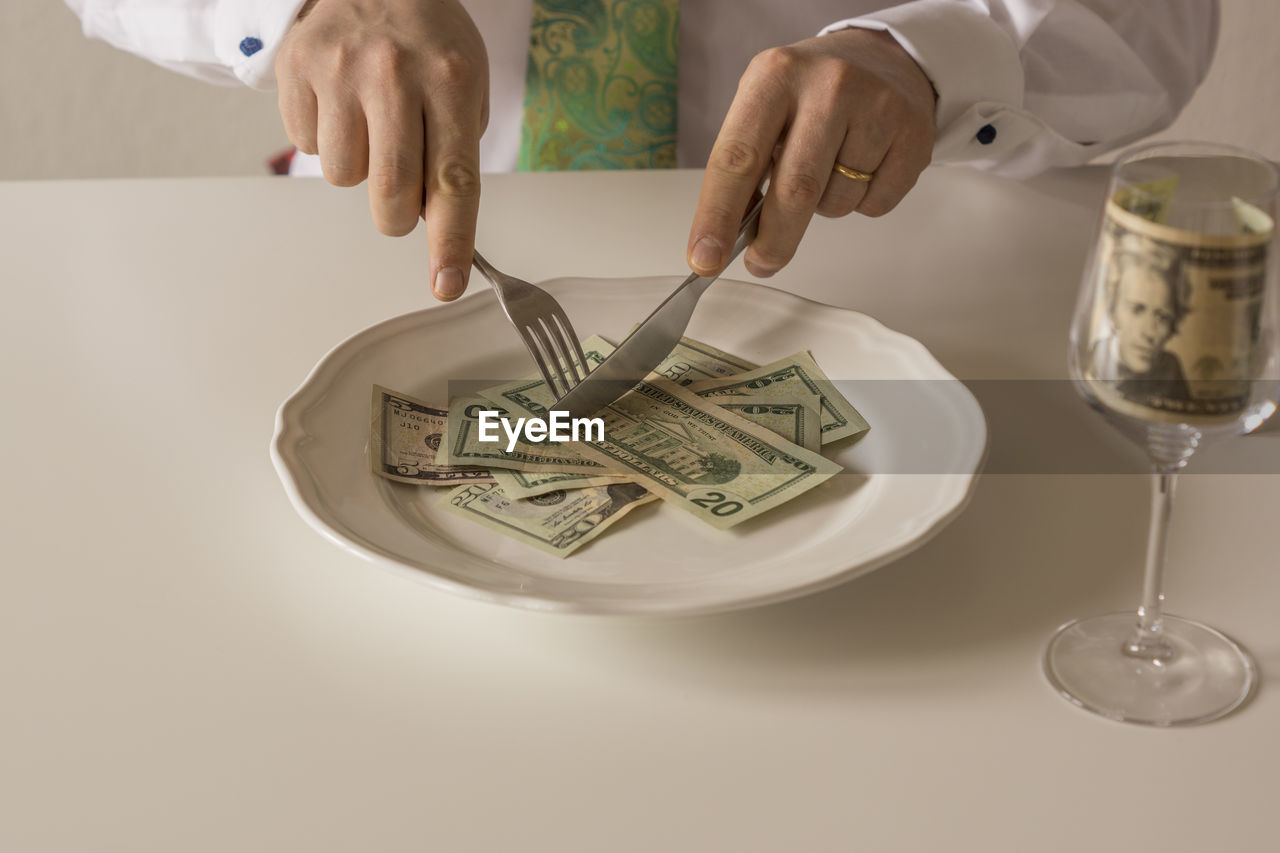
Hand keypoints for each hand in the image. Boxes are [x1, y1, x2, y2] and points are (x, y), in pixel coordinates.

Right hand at [276, 0, 488, 300]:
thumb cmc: (429, 41)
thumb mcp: (467, 85)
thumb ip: (454, 153)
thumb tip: (432, 221)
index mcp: (450, 81)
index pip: (453, 182)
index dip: (450, 242)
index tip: (445, 285)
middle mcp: (394, 74)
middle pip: (392, 194)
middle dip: (397, 215)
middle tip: (402, 192)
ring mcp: (340, 69)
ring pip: (345, 177)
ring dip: (360, 169)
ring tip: (371, 123)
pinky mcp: (296, 67)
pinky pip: (309, 147)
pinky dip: (327, 139)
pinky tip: (343, 104)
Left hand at [687, 29, 934, 278]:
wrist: (882, 59)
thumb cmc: (810, 94)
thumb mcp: (765, 108)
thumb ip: (745, 166)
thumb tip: (726, 237)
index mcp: (775, 75)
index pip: (736, 158)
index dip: (717, 215)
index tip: (705, 258)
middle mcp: (827, 85)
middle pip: (794, 189)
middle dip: (774, 240)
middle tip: (762, 262)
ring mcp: (876, 107)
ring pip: (836, 202)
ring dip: (822, 209)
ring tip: (828, 170)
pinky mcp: (913, 133)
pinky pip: (874, 204)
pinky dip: (860, 203)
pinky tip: (861, 167)